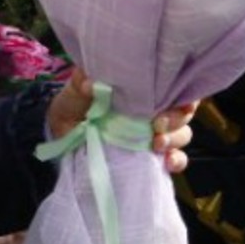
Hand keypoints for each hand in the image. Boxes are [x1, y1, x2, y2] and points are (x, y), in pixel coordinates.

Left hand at [46, 68, 195, 173]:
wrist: (61, 133)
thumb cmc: (75, 103)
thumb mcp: (77, 88)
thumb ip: (83, 81)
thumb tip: (91, 84)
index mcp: (142, 90)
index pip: (175, 86)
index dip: (181, 92)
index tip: (172, 100)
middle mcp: (154, 111)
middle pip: (182, 113)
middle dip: (175, 119)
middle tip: (157, 124)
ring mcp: (154, 135)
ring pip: (182, 135)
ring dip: (174, 139)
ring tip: (156, 143)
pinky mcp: (150, 157)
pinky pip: (176, 160)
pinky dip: (177, 161)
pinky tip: (167, 162)